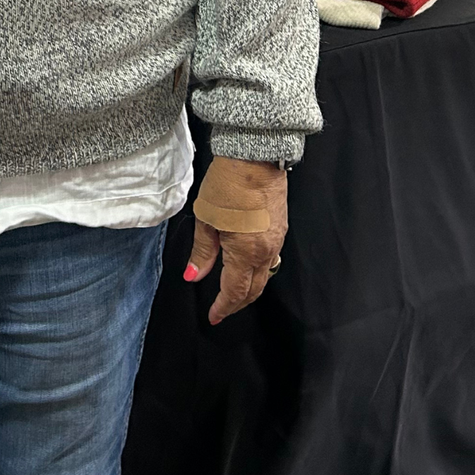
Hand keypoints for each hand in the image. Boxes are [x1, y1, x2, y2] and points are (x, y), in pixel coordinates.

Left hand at [184, 157, 287, 324]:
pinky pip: (271, 259)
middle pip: (254, 289)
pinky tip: (246, 266)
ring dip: (249, 288)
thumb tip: (194, 276)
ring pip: (265, 275)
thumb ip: (202, 252)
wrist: (255, 157)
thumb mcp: (206, 219)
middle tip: (221, 310)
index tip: (213, 317)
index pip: (235, 292)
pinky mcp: (281, 228)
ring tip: (232, 292)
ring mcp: (277, 240)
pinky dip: (258, 270)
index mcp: (246, 253)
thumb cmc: (227, 185)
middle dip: (237, 303)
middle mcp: (266, 251)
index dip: (223, 307)